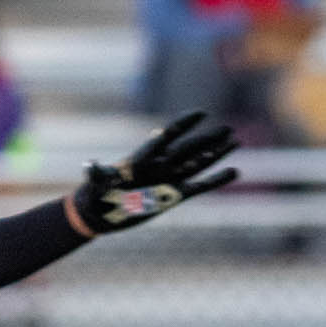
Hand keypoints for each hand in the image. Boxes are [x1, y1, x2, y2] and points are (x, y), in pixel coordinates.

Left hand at [70, 111, 238, 235]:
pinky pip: (200, 186)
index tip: (201, 114)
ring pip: (198, 163)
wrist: (100, 212)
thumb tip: (90, 166)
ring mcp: (169, 180)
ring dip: (216, 153)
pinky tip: (233, 172)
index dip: (185, 125)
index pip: (169, 136)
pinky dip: (217, 180)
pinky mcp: (175, 196)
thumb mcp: (96, 184)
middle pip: (190, 148)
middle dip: (208, 139)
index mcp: (144, 158)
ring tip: (235, 141)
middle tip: (227, 128)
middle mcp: (160, 165)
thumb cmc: (95, 195)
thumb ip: (97, 174)